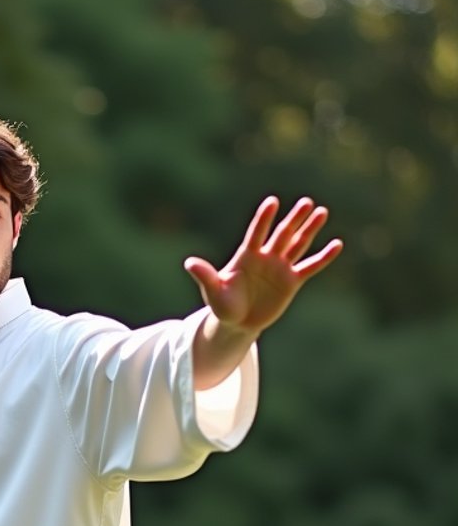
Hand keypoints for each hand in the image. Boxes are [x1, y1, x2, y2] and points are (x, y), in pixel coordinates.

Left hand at [184, 197, 342, 337]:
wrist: (237, 323)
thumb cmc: (223, 305)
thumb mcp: (213, 291)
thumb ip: (205, 275)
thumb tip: (188, 262)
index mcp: (247, 255)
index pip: (257, 232)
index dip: (264, 218)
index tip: (272, 202)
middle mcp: (266, 257)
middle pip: (282, 234)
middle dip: (294, 219)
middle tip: (306, 202)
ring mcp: (280, 268)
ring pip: (298, 244)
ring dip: (309, 229)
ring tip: (321, 212)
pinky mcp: (292, 282)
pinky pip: (310, 267)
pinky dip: (323, 257)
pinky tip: (337, 244)